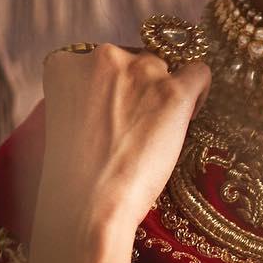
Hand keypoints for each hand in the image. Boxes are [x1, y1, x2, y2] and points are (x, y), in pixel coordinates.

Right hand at [33, 44, 210, 253]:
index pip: (101, 59)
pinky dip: (198, 92)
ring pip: (166, 67)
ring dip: (165, 92)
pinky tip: (186, 117)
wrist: (88, 205)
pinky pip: (198, 72)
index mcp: (66, 63)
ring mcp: (140, 70)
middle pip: (135, 59)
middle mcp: (103, 56)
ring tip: (156, 131)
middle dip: (139, 87)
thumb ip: (86, 95)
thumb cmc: (72, 177)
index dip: (111, 86)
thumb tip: (121, 93)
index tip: (110, 113)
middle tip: (135, 127)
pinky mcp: (173, 91)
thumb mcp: (64, 121)